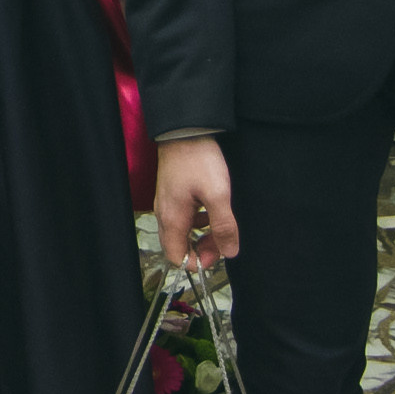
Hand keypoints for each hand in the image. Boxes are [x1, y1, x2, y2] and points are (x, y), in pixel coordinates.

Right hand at [154, 135, 239, 269]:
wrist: (185, 131)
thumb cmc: (199, 161)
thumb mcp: (218, 195)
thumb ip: (224, 226)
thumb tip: (230, 252)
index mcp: (173, 219)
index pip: (177, 257)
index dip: (197, 262)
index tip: (218, 255)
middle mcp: (164, 214)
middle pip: (178, 246)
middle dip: (201, 250)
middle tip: (223, 242)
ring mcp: (166, 203)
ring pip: (181, 232)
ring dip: (200, 236)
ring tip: (220, 226)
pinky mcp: (171, 193)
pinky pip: (181, 218)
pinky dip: (197, 221)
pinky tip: (210, 210)